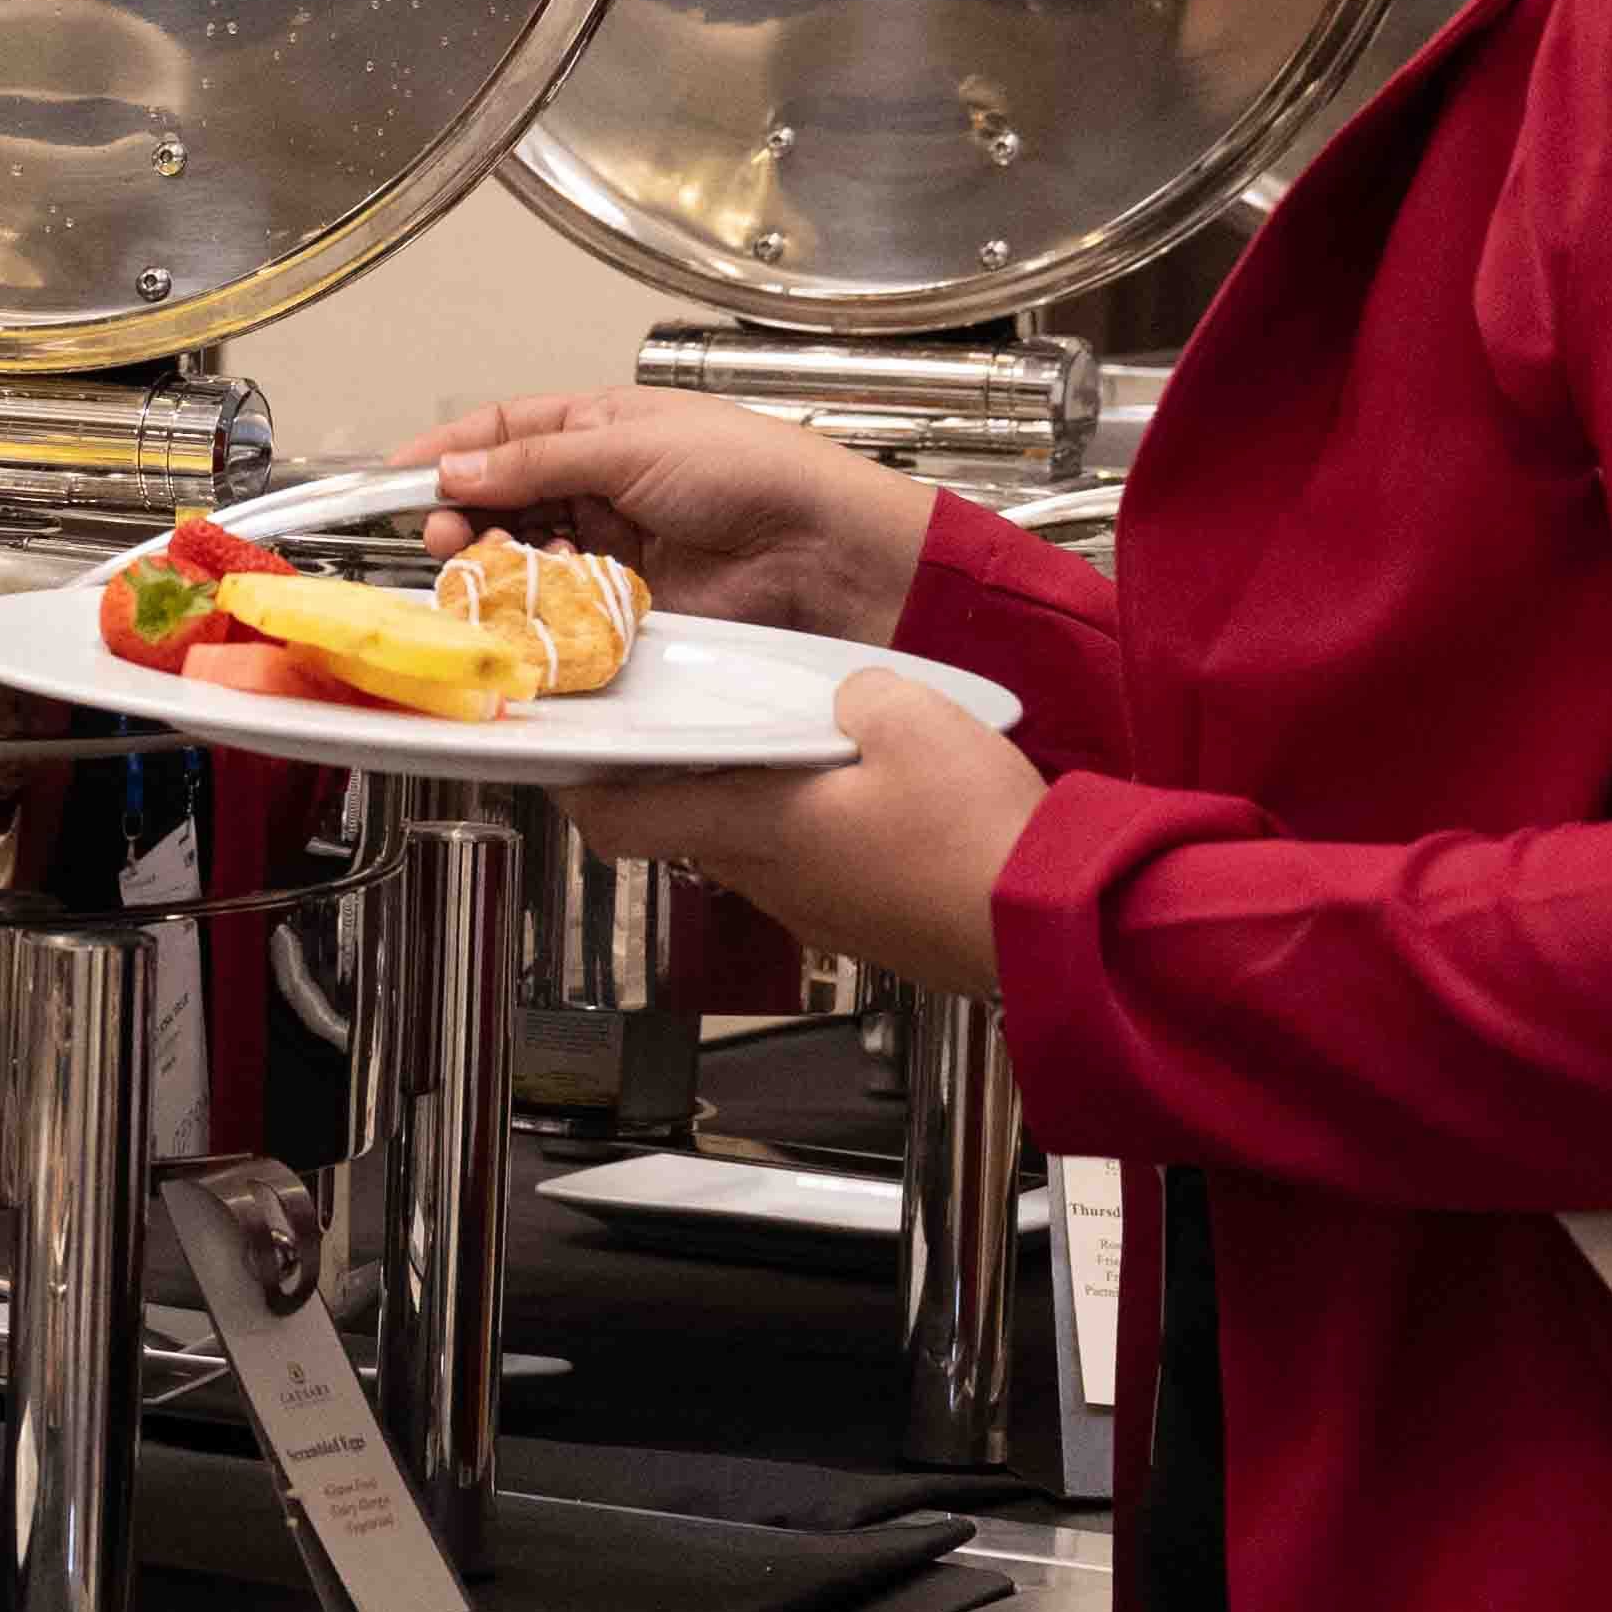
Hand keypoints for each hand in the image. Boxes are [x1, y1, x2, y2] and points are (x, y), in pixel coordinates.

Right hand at [414, 384, 936, 644]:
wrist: (817, 551)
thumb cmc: (749, 472)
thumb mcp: (628, 443)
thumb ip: (534, 460)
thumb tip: (454, 469)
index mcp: (599, 427)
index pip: (503, 431)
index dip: (448, 453)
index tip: (396, 477)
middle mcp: (598, 484)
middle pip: (500, 499)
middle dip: (462, 514)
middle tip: (443, 532)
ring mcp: (608, 545)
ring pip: (521, 553)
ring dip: (494, 559)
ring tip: (482, 565)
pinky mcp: (621, 601)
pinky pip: (555, 602)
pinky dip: (531, 602)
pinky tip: (523, 598)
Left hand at [565, 674, 1043, 998]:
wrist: (1052, 923)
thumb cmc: (978, 839)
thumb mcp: (908, 714)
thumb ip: (854, 688)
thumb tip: (848, 693)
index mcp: (755, 824)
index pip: (618, 816)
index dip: (576, 785)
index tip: (559, 756)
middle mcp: (771, 877)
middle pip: (683, 826)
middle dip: (668, 779)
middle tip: (672, 730)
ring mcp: (816, 908)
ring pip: (750, 848)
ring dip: (748, 803)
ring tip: (785, 751)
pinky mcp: (863, 922)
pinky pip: (813, 869)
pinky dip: (811, 832)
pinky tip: (862, 799)